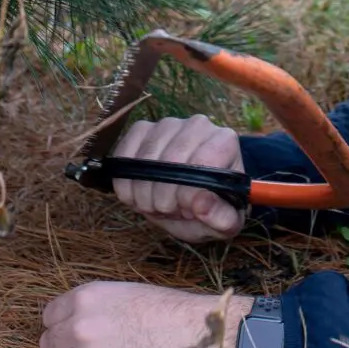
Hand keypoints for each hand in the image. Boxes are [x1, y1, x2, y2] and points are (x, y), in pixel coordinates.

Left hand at [39, 283, 253, 347]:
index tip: (75, 335)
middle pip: (47, 346)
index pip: (48, 317)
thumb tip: (66, 324)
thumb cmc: (170, 314)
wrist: (201, 340)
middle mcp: (80, 327)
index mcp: (86, 298)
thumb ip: (91, 308)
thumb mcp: (124, 294)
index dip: (62, 327)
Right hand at [108, 113, 245, 242]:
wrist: (190, 199)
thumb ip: (221, 218)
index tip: (187, 211)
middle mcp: (198, 125)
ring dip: (144, 194)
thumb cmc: (210, 207)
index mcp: (225, 142)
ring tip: (156, 203)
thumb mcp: (223, 223)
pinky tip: (137, 193)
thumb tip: (201, 203)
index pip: (203, 163)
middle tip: (169, 210)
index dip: (188, 195)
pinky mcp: (142, 129)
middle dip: (164, 198)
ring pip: (145, 160)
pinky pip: (124, 155)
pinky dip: (125, 183)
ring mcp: (168, 124)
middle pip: (171, 161)